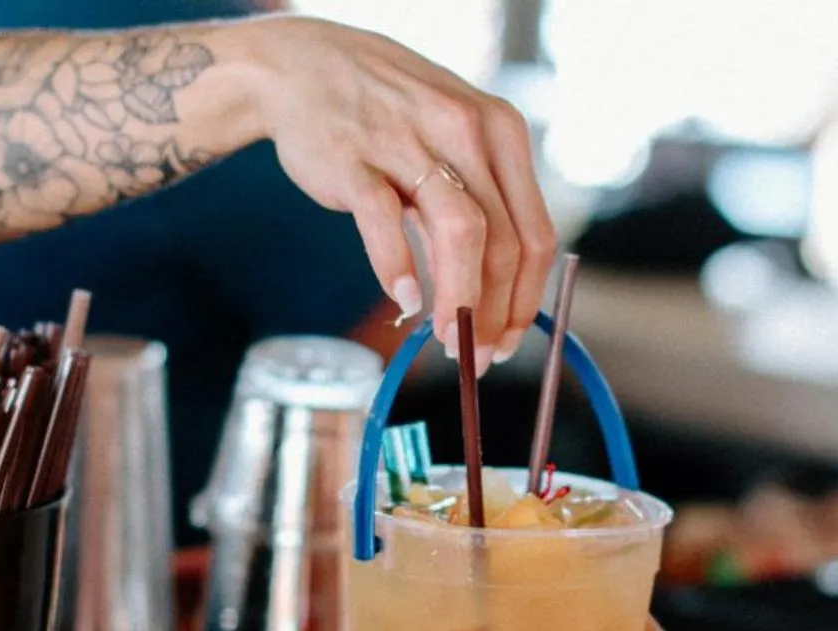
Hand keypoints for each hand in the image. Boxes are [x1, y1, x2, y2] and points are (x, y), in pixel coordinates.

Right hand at [242, 17, 554, 365]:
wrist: (301, 67)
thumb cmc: (386, 115)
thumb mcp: (452, 140)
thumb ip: (482, 204)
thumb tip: (502, 296)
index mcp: (500, 131)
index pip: (535, 234)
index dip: (527, 299)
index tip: (511, 341)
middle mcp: (464, 130)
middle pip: (504, 244)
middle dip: (494, 314)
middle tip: (477, 356)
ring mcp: (409, 141)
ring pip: (462, 235)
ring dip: (459, 302)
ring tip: (447, 340)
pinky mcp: (354, 157)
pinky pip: (385, 223)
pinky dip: (398, 269)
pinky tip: (404, 301)